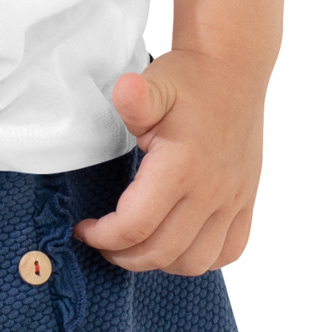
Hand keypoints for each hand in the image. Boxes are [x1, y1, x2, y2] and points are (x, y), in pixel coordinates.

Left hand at [72, 50, 265, 274]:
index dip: (103, 236)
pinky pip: (229, 251)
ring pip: (196, 261)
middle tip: (103, 242)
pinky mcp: (246, 200)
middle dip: (123, 255)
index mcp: (182, 166)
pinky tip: (178, 244)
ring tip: (137, 246)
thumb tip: (126, 91)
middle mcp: (211, 190)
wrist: (232, 68)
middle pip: (161, 251)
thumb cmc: (189, 78)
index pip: (136, 226)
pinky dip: (201, 259)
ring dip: (160, 263)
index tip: (85, 228)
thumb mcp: (155, 83)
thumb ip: (135, 98)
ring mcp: (233, 199)